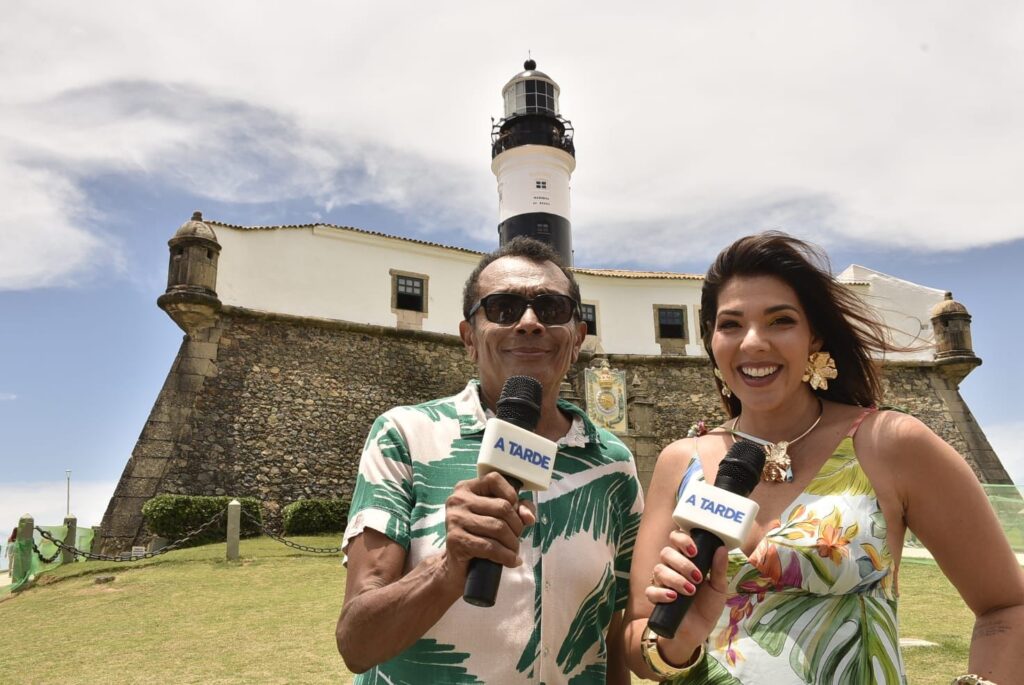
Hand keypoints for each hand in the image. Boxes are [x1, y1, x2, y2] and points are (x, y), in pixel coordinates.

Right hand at [443, 471, 536, 576]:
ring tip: (514, 550)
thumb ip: (517, 509)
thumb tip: (528, 517)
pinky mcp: (456, 540)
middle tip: (516, 538)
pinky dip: (506, 556)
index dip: (511, 495)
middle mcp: (458, 500)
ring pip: (498, 527)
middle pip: (502, 507)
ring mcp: (455, 520)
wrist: (456, 565)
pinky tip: (512, 561)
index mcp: (466, 488)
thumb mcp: (498, 517)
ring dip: (513, 543)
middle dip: (516, 525)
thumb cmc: (479, 536)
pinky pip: (490, 547)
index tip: (515, 511)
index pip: (494, 479)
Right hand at [646, 529, 729, 650]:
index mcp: (686, 560)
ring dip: (675, 579)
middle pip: (666, 553)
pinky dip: (661, 593)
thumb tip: (722, 548)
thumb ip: (719, 569)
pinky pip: (650, 590)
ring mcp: (662, 583)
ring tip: (690, 591)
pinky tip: (674, 598)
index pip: (676, 539)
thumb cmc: (708, 606)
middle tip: (697, 577)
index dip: (682, 540)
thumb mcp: (719, 588)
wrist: (698, 631)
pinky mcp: (656, 599)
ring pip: (659, 570)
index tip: (694, 551)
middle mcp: (672, 568)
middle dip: (682, 563)